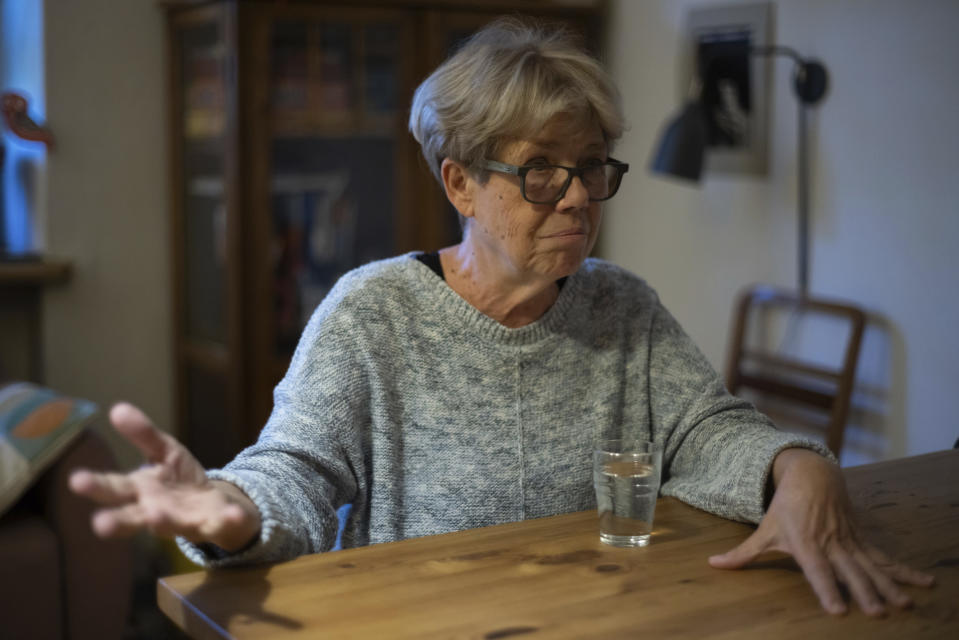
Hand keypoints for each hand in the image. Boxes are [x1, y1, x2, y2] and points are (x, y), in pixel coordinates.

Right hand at [69, 402, 260, 551]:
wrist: (214, 507)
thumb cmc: (179, 480)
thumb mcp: (164, 451)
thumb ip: (143, 434)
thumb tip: (117, 408)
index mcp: (141, 492)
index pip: (114, 488)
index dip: (96, 486)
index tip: (76, 480)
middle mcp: (156, 512)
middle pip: (132, 517)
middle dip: (116, 521)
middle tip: (99, 524)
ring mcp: (185, 522)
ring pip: (172, 526)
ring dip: (163, 522)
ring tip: (155, 517)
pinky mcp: (215, 525)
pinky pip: (222, 524)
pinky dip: (228, 520)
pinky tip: (232, 514)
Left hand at [708, 448, 934, 615]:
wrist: (811, 474)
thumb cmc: (785, 506)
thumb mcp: (763, 529)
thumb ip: (742, 553)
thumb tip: (713, 565)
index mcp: (805, 544)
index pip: (817, 571)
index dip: (827, 589)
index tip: (838, 610)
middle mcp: (830, 544)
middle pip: (850, 571)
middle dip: (864, 592)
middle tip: (877, 612)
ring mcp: (849, 541)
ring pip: (871, 566)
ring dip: (889, 585)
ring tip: (904, 604)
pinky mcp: (862, 538)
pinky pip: (884, 557)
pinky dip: (904, 571)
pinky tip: (924, 582)